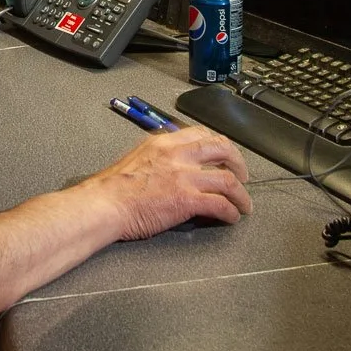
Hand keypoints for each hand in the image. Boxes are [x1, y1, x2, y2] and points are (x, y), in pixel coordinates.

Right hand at [81, 126, 251, 240]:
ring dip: (240, 193)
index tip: (224, 155)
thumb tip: (173, 166)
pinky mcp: (187, 200)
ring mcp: (184, 176)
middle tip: (242, 176)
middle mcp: (177, 154)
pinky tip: (232, 217)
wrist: (106, 203)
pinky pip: (220, 204)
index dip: (219, 144)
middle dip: (237, 162)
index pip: (201, 134)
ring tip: (244, 203)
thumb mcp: (137, 157)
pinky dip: (231, 211)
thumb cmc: (113, 187)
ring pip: (227, 179)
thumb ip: (159, 157)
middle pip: (221, 149)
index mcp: (164, 141)